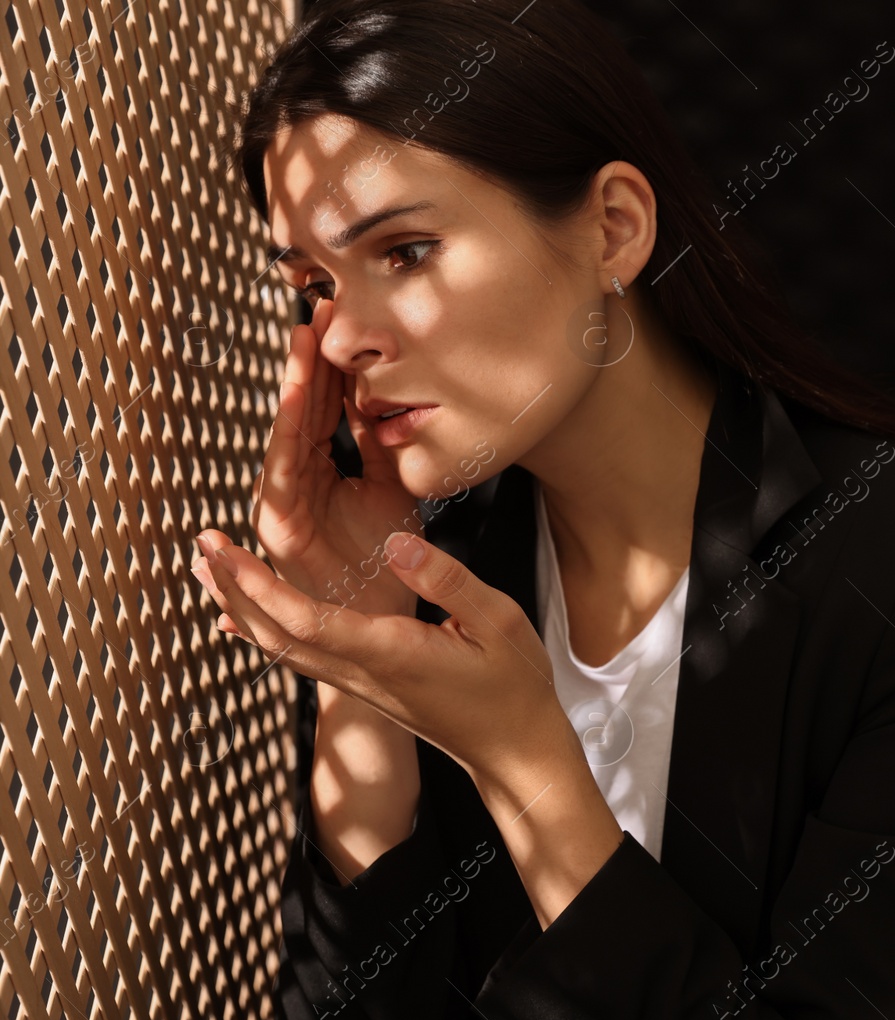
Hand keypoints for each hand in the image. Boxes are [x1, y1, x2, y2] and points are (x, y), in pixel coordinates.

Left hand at [190, 527, 570, 782]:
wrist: (513, 750)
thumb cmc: (513, 686)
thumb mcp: (500, 621)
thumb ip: (447, 580)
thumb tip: (395, 546)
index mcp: (391, 653)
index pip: (307, 621)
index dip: (259, 586)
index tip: (228, 549)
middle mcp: (363, 673)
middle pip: (276, 635)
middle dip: (233, 588)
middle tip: (202, 543)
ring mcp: (359, 684)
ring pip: (281, 648)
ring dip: (240, 607)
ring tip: (210, 569)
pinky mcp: (364, 685)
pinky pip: (300, 656)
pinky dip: (265, 629)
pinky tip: (244, 617)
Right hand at [251, 298, 419, 617]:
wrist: (394, 621)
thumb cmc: (391, 560)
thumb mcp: (394, 489)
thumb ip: (381, 444)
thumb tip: (379, 394)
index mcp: (321, 472)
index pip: (323, 407)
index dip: (330, 364)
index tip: (339, 318)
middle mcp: (296, 483)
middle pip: (302, 410)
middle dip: (309, 360)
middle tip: (320, 307)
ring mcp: (285, 504)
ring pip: (289, 430)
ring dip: (295, 382)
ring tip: (305, 338)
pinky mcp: (284, 527)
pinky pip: (284, 468)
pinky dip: (288, 427)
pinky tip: (298, 389)